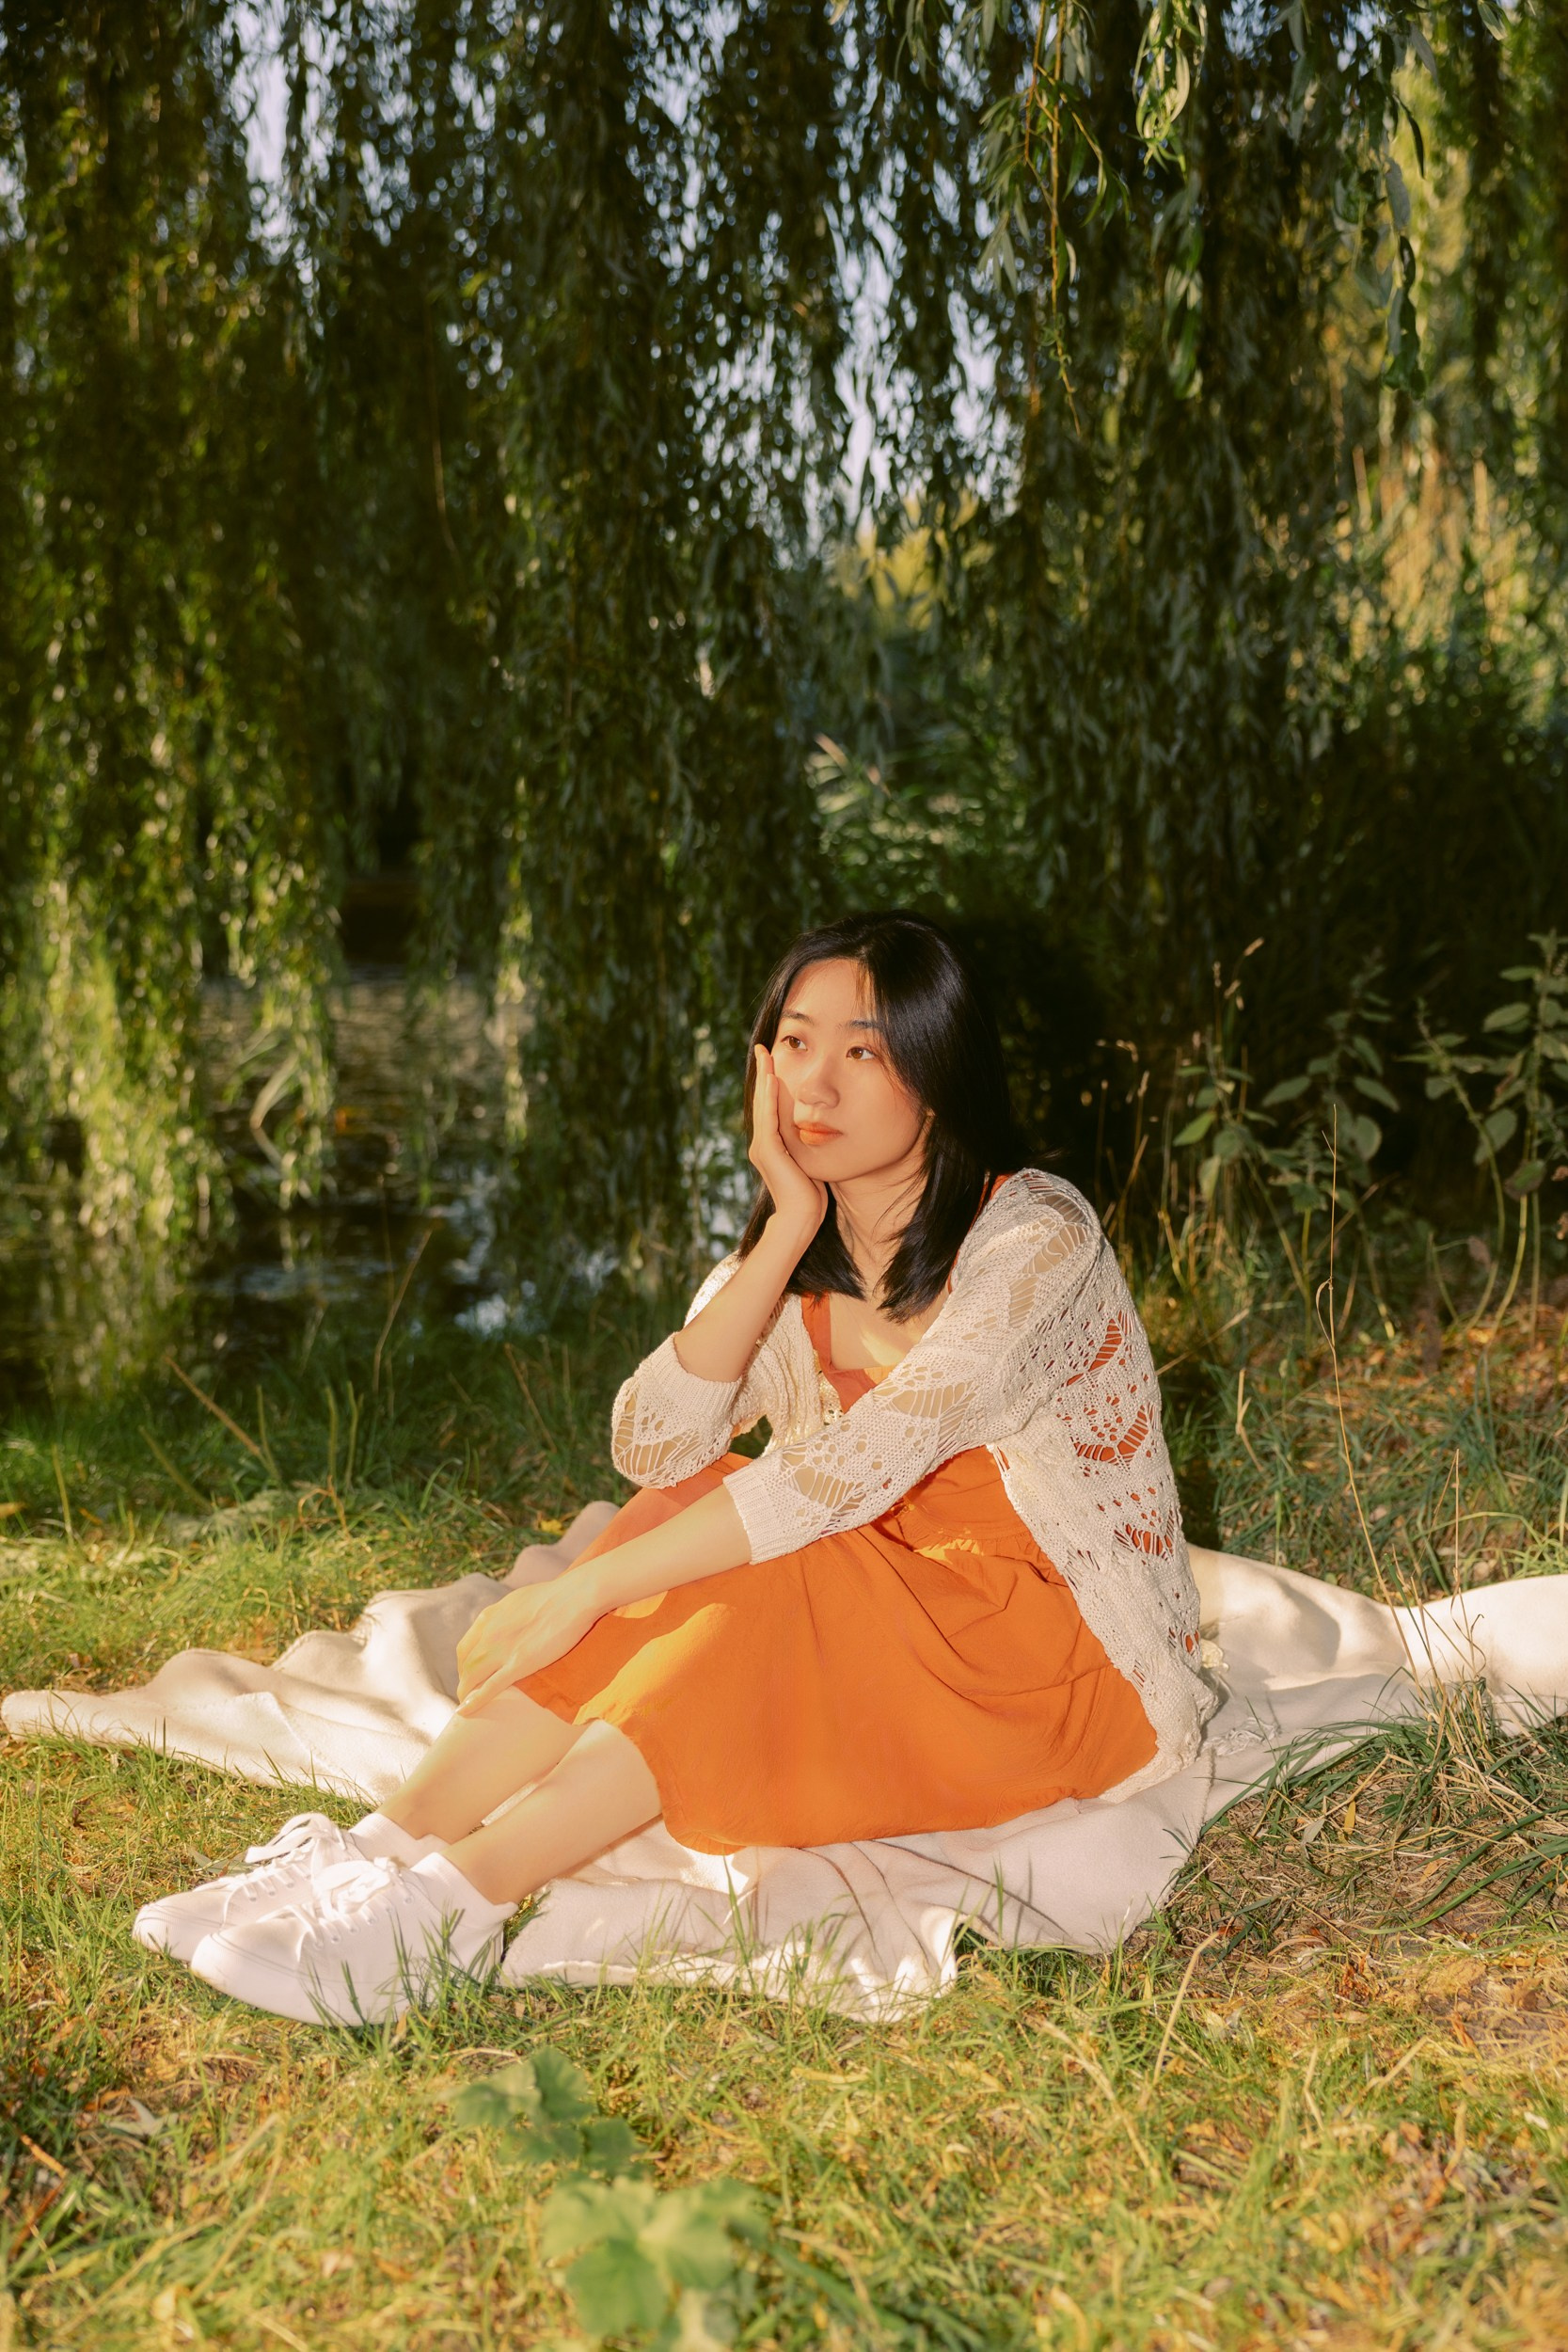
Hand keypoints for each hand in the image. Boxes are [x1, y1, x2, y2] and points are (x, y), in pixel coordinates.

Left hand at [453, 1575, 601, 1715]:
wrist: (574, 1597)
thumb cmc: (556, 1595)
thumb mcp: (520, 1600)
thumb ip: (508, 1615)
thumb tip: (511, 1623)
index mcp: (490, 1616)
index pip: (465, 1647)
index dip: (464, 1665)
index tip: (470, 1675)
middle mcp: (489, 1633)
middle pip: (465, 1664)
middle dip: (464, 1681)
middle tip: (471, 1693)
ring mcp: (502, 1649)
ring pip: (471, 1677)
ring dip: (465, 1693)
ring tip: (467, 1706)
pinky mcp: (519, 1663)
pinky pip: (489, 1687)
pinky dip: (474, 1701)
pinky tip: (466, 1712)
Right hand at [749, 1044, 828, 1240]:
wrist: (802, 1217)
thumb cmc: (810, 1195)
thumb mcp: (809, 1160)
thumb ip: (807, 1143)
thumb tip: (817, 1127)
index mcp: (771, 1145)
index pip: (769, 1107)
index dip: (769, 1083)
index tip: (771, 1060)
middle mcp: (762, 1143)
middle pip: (762, 1101)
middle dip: (762, 1073)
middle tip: (762, 1048)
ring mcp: (762, 1147)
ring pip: (762, 1106)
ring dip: (763, 1079)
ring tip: (765, 1056)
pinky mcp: (768, 1151)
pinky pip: (768, 1119)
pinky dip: (769, 1098)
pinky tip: (771, 1080)